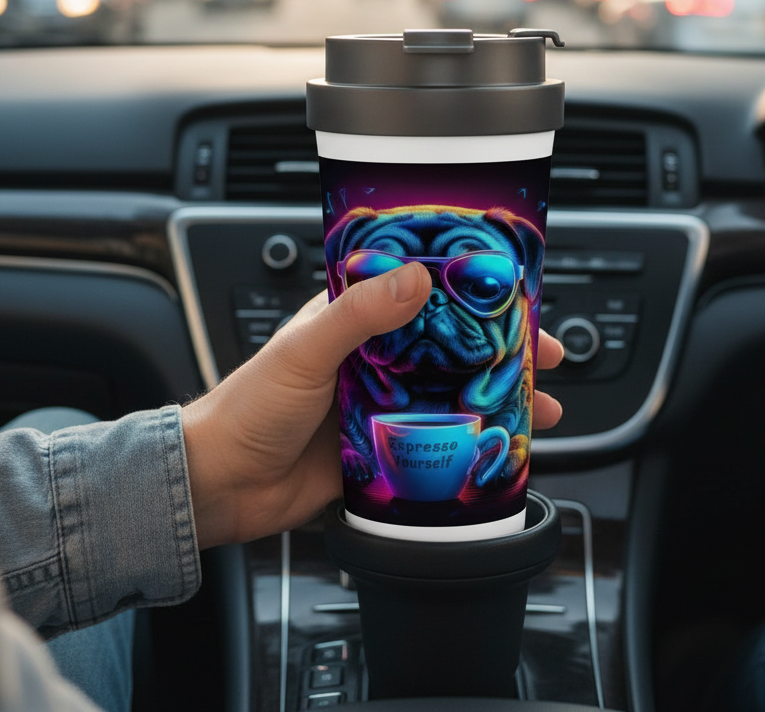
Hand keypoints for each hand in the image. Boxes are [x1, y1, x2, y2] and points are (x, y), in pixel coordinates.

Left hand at [182, 262, 563, 548]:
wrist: (221, 484)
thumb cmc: (248, 407)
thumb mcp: (305, 350)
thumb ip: (358, 314)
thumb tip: (415, 279)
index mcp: (352, 319)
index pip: (420, 292)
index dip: (468, 291)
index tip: (512, 294)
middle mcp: (373, 357)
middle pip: (448, 346)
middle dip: (498, 349)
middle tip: (543, 356)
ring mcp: (381, 403)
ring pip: (450, 394)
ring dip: (494, 397)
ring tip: (540, 408)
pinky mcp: (383, 448)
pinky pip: (436, 441)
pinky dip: (469, 442)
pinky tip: (498, 448)